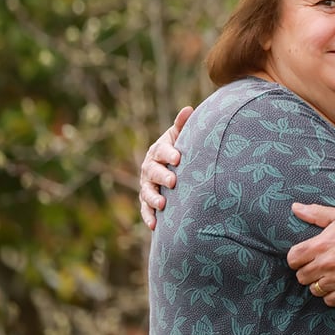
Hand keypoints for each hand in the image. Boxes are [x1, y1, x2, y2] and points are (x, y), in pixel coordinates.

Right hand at [139, 106, 191, 229]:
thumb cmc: (179, 149)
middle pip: (152, 172)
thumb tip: (189, 109)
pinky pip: (145, 210)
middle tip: (174, 182)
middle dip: (162, 177)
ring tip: (163, 205)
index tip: (178, 158)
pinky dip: (148, 217)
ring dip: (153, 198)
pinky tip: (155, 225)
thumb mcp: (180, 137)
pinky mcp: (147, 201)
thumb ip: (182, 125)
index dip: (168, 153)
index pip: (161, 151)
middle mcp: (149, 167)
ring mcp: (146, 185)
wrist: (171, 166)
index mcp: (158, 151)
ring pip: (147, 192)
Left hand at [286, 203, 334, 306]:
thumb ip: (316, 213)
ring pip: (314, 290)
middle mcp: (327, 263)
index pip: (293, 258)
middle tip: (319, 266)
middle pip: (301, 276)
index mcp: (321, 244)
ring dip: (319, 284)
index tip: (304, 257)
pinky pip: (329, 300)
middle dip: (308, 271)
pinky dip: (331, 295)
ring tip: (329, 276)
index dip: (296, 259)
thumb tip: (295, 208)